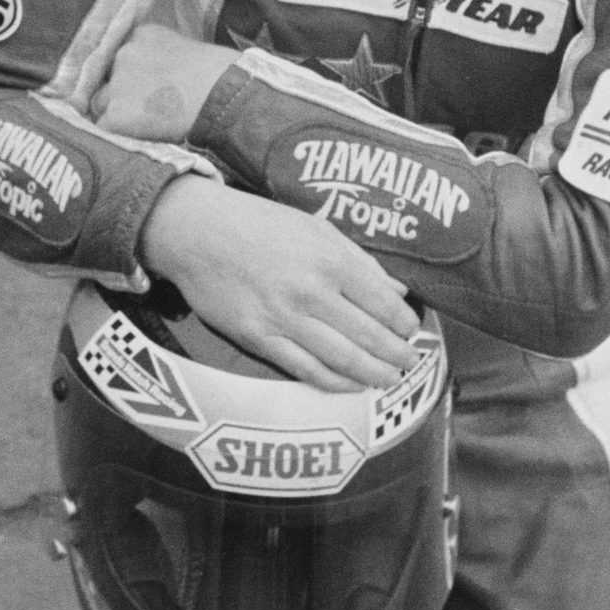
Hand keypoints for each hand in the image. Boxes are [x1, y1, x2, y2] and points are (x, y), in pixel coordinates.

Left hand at [93, 23, 238, 140]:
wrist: (226, 98)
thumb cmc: (222, 79)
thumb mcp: (189, 54)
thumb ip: (162, 61)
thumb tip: (155, 83)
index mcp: (143, 34)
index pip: (122, 58)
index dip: (132, 77)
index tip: (147, 90)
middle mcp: (124, 53)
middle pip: (108, 80)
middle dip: (121, 95)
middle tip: (148, 112)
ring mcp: (118, 83)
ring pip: (101, 104)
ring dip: (118, 116)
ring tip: (149, 126)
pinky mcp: (116, 114)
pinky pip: (106, 129)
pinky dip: (121, 136)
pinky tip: (146, 137)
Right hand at [139, 175, 418, 393]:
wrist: (197, 232)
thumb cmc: (259, 224)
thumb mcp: (316, 229)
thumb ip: (359, 261)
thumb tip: (397, 290)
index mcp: (331, 260)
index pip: (384, 303)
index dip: (404, 324)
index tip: (412, 331)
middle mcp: (311, 292)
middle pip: (369, 337)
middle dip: (396, 355)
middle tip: (409, 362)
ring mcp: (284, 319)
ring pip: (341, 359)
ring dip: (372, 374)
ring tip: (388, 379)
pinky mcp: (258, 338)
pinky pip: (305, 369)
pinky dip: (333, 383)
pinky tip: (350, 385)